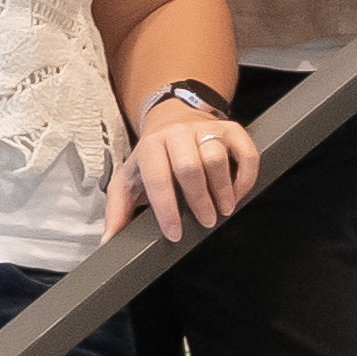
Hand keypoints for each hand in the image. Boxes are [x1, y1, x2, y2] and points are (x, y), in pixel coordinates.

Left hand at [109, 103, 261, 240]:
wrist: (173, 116)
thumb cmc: (153, 155)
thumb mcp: (129, 177)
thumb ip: (118, 208)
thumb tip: (110, 239)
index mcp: (151, 146)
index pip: (158, 178)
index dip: (167, 209)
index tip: (175, 233)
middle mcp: (177, 133)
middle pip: (190, 167)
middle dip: (199, 200)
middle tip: (206, 221)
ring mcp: (206, 129)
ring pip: (217, 158)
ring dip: (223, 190)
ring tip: (224, 209)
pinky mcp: (231, 129)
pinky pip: (246, 152)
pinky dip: (246, 177)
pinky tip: (238, 192)